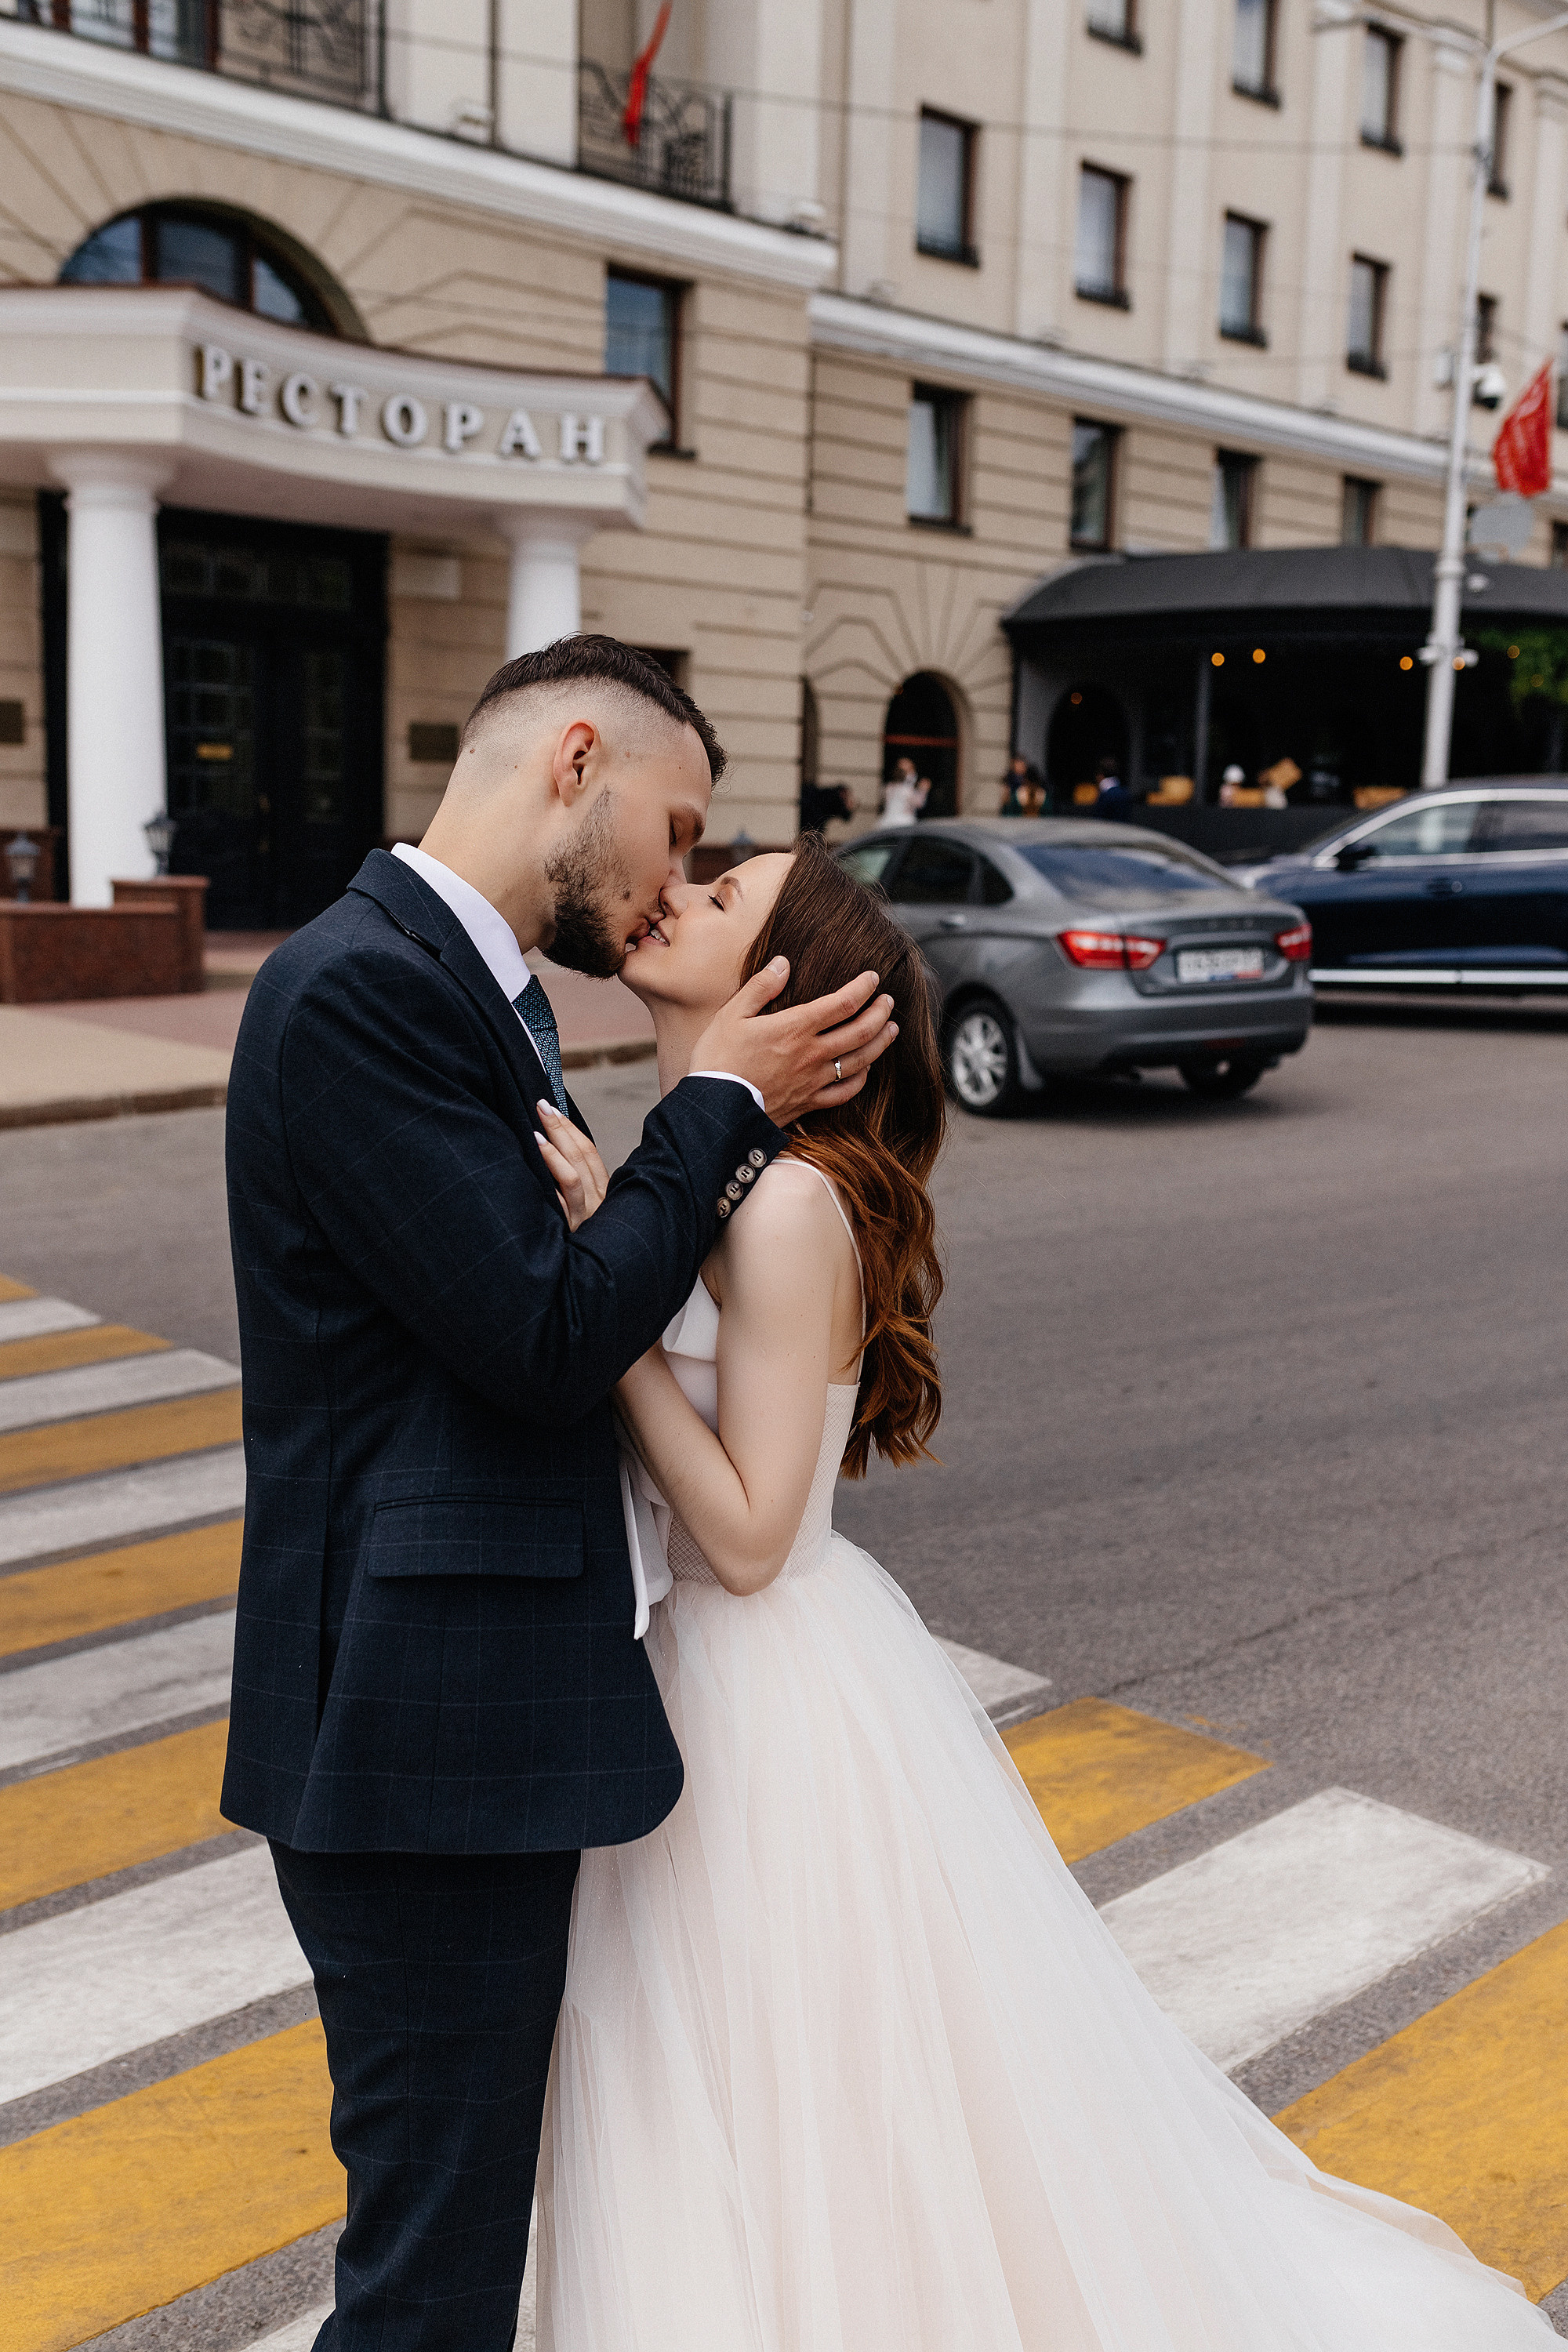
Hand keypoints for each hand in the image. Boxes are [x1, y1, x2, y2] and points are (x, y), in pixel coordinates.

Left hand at [533, 1102, 609, 1229]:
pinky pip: (560, 1206)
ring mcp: (584, 1218)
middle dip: (560, 1129)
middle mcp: (598, 1203)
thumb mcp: (585, 1209)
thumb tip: (547, 1148)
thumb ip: (573, 1182)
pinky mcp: (570, 1233)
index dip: (571, 1129)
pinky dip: (549, 1186)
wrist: (590, 1278)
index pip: (589, 1153)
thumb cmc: (583, 1239)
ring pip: (573, 1179)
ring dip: (554, 1153)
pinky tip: (534, 1171)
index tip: (552, 1107)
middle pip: (582, 1158)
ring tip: (535, 1134)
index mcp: (604, 1192)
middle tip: (540, 1107)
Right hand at [690, 961, 897, 1125]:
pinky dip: (862, 1079)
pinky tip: (867, 1070)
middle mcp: (812, 1054)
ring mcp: (813, 1080)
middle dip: (880, 1012)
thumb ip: (761, 987)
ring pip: (860, 1061)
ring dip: (880, 1043)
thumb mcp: (732, 1015)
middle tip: (889, 1001)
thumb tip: (783, 963)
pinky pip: (845, 1092)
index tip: (873, 978)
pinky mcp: (808, 1103)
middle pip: (860, 1031)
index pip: (842, 1003)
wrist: (715, 1109)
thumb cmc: (718, 1059)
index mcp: (795, 1028)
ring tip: (892, 1029)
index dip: (863, 988)